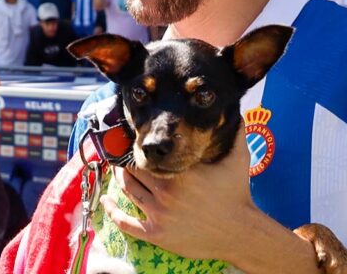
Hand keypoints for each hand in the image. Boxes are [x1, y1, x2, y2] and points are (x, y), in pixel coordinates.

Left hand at [101, 127, 253, 260]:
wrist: (239, 232)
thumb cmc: (238, 195)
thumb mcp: (239, 160)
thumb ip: (237, 134)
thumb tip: (238, 112)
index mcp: (182, 172)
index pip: (149, 156)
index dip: (140, 149)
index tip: (136, 142)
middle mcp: (167, 192)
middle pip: (134, 172)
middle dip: (127, 163)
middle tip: (123, 156)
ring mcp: (159, 215)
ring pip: (129, 191)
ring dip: (121, 180)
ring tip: (118, 171)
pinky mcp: (157, 234)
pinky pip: (126, 223)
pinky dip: (112, 211)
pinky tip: (107, 202)